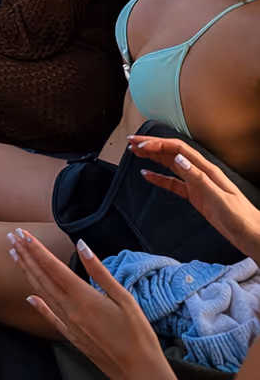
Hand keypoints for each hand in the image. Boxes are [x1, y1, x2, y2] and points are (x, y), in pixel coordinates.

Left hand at [9, 230, 172, 379]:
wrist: (140, 375)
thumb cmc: (138, 335)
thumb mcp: (124, 298)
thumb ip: (100, 272)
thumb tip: (82, 244)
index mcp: (83, 298)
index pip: (53, 267)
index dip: (36, 249)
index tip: (22, 233)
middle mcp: (71, 310)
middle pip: (42, 278)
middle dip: (26, 256)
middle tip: (11, 237)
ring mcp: (69, 325)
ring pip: (43, 294)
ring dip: (27, 273)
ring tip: (15, 256)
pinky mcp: (73, 338)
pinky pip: (50, 317)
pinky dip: (38, 305)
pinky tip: (29, 298)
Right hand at [129, 134, 259, 261]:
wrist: (251, 236)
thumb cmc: (240, 219)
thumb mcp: (218, 199)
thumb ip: (198, 178)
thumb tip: (178, 158)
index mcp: (206, 170)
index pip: (178, 149)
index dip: (158, 144)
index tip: (140, 145)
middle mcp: (200, 173)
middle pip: (172, 153)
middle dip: (151, 146)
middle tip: (131, 143)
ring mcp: (197, 184)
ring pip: (171, 165)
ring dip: (153, 158)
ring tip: (135, 153)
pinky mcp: (196, 196)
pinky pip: (173, 184)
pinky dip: (159, 178)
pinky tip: (148, 175)